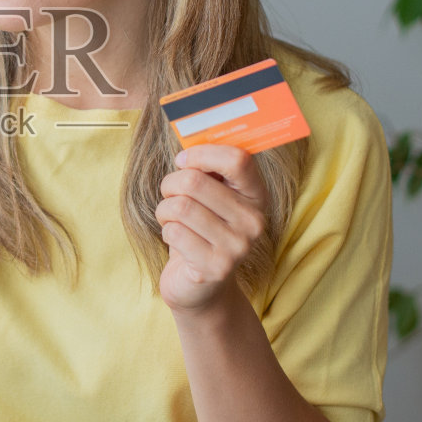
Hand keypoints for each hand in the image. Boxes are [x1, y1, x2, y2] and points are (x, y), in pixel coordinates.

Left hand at [155, 143, 267, 312]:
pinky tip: (177, 241)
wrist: (201, 287)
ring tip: (171, 219)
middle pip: (195, 182)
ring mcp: (238, 247)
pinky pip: (173, 231)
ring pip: (180, 206)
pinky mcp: (216, 267)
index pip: (238, 159)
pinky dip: (166, 231)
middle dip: (170, 185)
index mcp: (256, 196)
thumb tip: (189, 134)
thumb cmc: (200, 230)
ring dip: (165, 210)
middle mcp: (254, 221)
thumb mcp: (209, 198)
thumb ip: (206, 169)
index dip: (202, 154)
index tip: (183, 161)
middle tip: (170, 195)